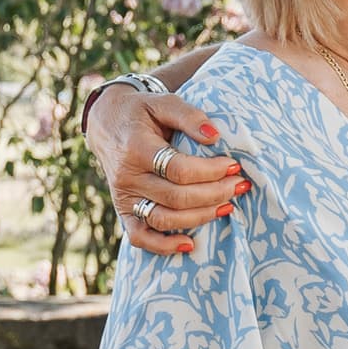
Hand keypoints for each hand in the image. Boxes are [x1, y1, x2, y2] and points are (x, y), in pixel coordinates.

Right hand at [94, 85, 244, 258]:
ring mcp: (123, 197)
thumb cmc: (142, 112)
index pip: (178, 169)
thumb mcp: (163, 102)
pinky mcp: (123, 210)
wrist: (107, 123)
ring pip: (163, 219)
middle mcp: (127, 176)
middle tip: (240, 185)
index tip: (234, 165)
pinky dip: (163, 246)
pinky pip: (139, 237)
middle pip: (175, 197)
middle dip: (214, 194)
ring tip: (228, 206)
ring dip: (200, 217)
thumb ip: (189, 115)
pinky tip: (190, 244)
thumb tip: (215, 136)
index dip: (210, 171)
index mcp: (136, 147)